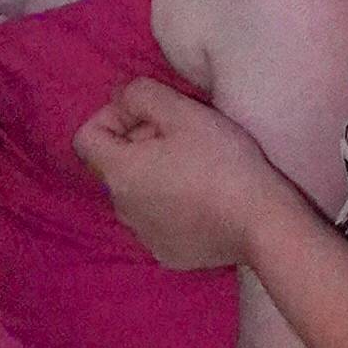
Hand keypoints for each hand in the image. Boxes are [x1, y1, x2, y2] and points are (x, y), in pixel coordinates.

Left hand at [73, 74, 276, 273]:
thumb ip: (141, 94)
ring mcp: (143, 235)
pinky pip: (159, 220)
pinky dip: (173, 204)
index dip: (114, 117)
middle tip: (183, 135)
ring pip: (138, 193)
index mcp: (118, 173)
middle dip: (141, 143)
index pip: (87, 137)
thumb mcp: (182, 112)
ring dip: (156, 173)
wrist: (261, 224)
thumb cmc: (221, 162)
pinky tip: (205, 197)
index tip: (152, 115)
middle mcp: (121, 209)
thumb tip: (122, 98)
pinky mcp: (167, 253)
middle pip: (116, 164)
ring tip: (197, 166)